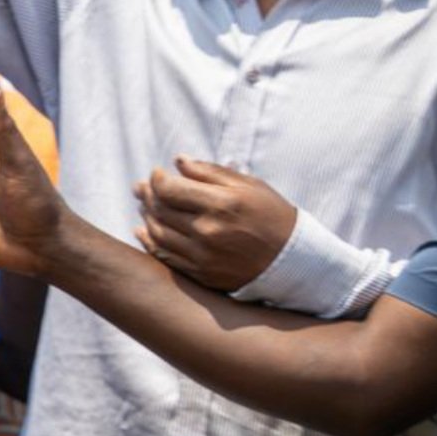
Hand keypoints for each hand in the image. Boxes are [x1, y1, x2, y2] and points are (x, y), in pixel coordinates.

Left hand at [138, 157, 296, 291]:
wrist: (294, 261)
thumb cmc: (272, 216)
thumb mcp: (249, 186)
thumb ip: (210, 171)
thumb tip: (178, 161)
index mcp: (222, 204)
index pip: (168, 189)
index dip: (156, 179)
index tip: (158, 174)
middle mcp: (209, 231)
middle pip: (160, 210)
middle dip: (147, 195)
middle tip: (142, 187)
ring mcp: (204, 256)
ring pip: (157, 233)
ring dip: (146, 217)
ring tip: (145, 206)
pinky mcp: (203, 274)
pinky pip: (165, 257)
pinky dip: (150, 241)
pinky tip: (144, 230)